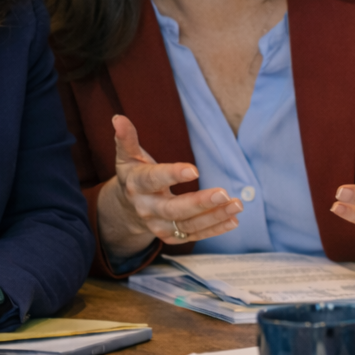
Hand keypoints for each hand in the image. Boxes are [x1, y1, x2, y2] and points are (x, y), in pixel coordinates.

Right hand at [99, 114, 241, 255]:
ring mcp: (159, 226)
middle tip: (224, 194)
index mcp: (137, 185)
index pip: (153, 180)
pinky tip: (233, 221)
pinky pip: (194, 235)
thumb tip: (118, 118)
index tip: (194, 170)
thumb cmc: (134, 175)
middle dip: (199, 203)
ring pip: (188, 225)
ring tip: (236, 206)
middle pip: (173, 209)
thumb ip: (127, 139)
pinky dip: (214, 230)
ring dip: (214, 217)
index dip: (172, 175)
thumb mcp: (128, 157)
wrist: (128, 208)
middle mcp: (147, 209)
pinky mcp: (171, 236)